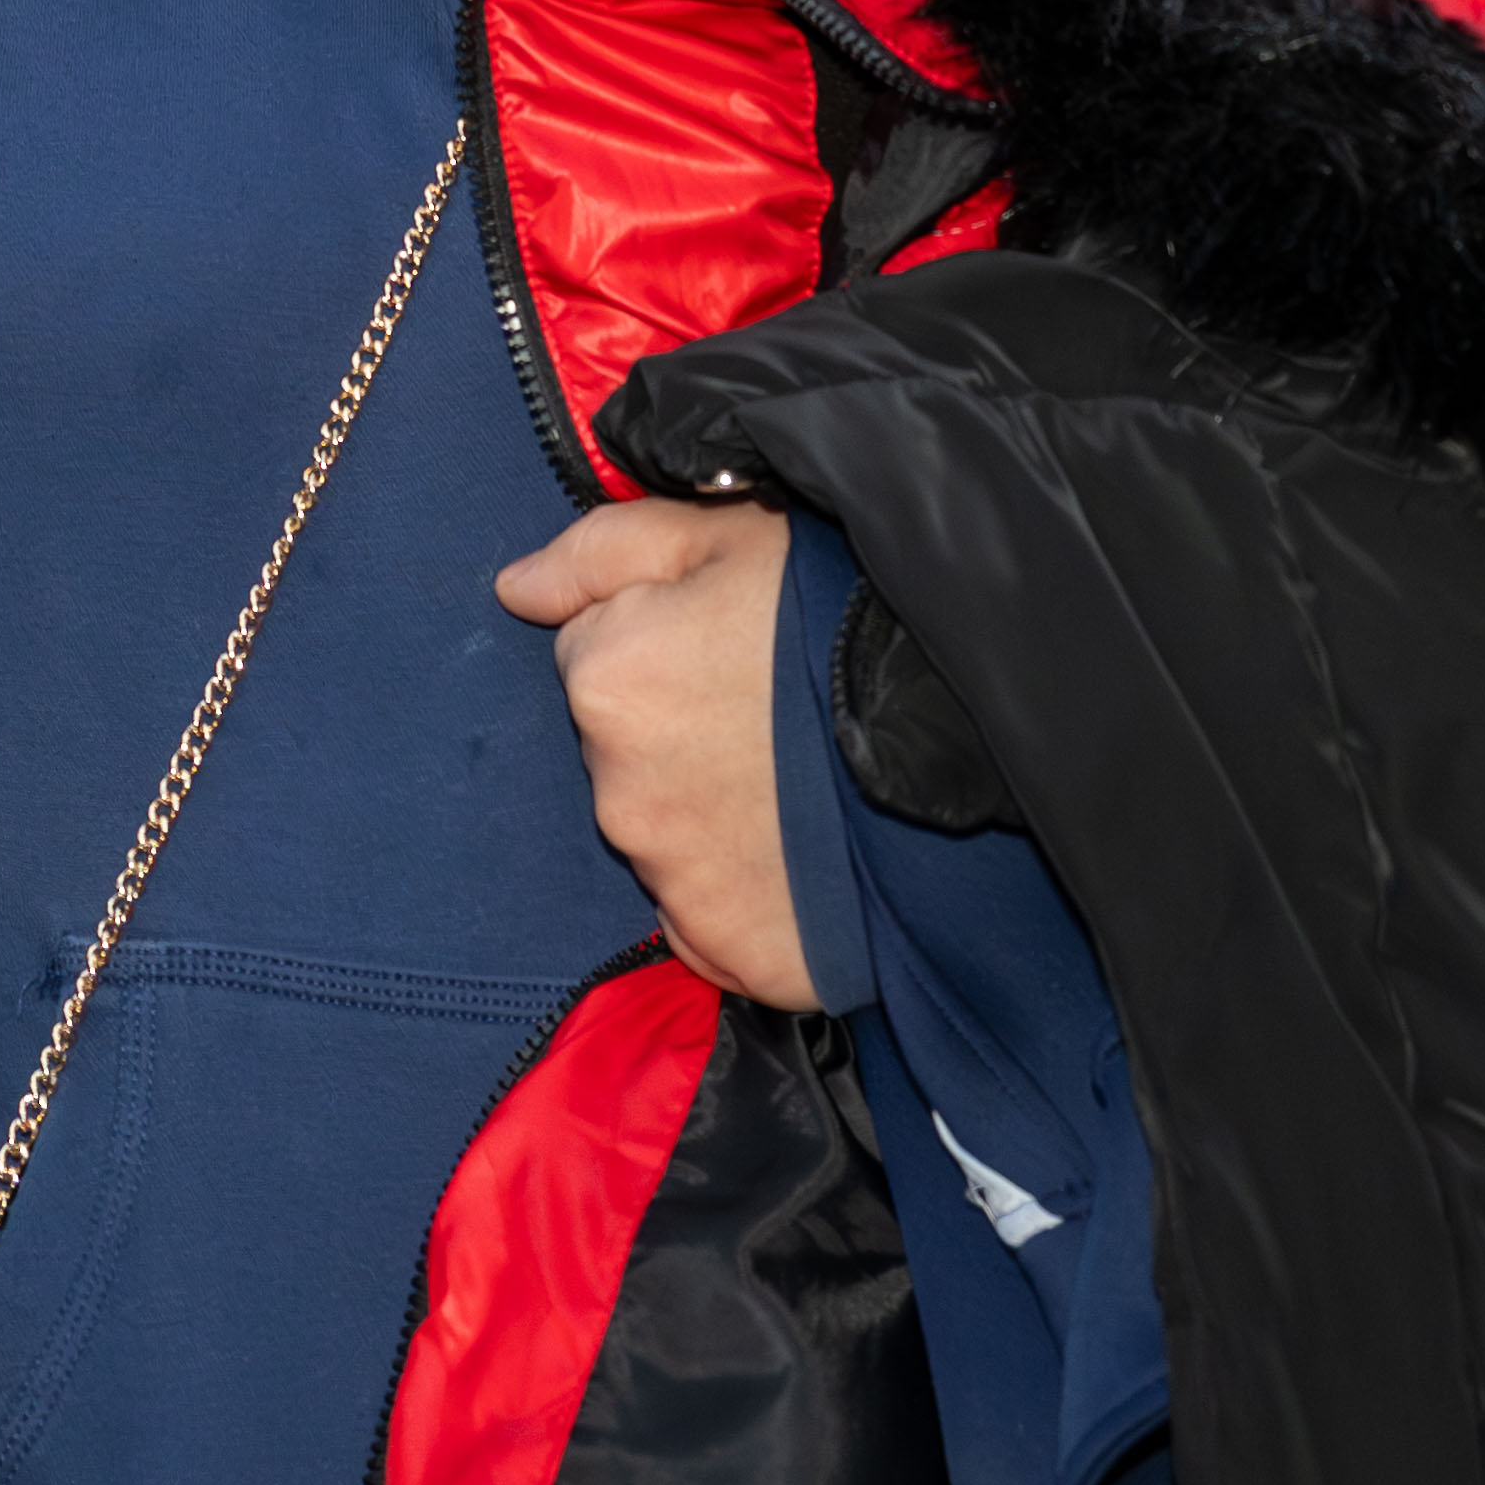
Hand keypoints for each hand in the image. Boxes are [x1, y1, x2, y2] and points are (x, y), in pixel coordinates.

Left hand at [496, 494, 816, 1014]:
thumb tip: (513, 590)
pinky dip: (748, 894)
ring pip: (668, 839)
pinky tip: (803, 854)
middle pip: (625, 757)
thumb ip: (599, 551)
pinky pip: (713, 923)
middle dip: (681, 733)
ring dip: (714, 815)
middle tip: (773, 716)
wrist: (970, 727)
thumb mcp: (724, 532)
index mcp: (605, 680)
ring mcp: (675, 884)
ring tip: (801, 782)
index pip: (593, 659)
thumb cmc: (843, 611)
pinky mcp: (734, 952)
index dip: (664, 644)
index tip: (731, 647)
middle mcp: (619, 794)